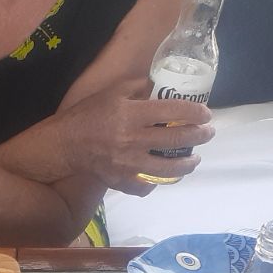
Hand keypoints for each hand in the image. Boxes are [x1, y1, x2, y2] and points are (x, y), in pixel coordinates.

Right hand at [56, 78, 214, 194]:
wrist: (65, 144)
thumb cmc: (89, 114)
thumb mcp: (113, 92)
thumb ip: (140, 87)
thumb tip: (162, 85)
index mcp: (132, 114)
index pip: (174, 112)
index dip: (195, 112)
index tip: (206, 113)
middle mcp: (133, 140)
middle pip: (176, 140)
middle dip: (199, 136)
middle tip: (208, 133)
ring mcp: (127, 163)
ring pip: (167, 168)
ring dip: (187, 163)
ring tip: (194, 159)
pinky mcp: (120, 180)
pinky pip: (144, 186)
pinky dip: (156, 184)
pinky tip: (162, 177)